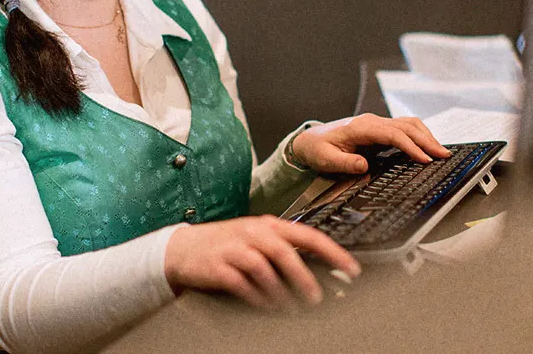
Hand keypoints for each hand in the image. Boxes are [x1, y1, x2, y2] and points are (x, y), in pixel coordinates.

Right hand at [164, 216, 358, 308]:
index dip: (333, 252)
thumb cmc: (225, 245)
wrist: (181, 249)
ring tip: (293, 308)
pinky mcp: (218, 266)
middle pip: (285, 252)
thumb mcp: (256, 239)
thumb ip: (283, 249)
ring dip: (282, 292)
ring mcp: (234, 248)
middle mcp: (253, 233)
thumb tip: (319, 269)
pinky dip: (257, 297)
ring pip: (264, 269)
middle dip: (305, 277)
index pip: (308, 235)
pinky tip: (267, 308)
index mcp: (269, 225)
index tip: (351, 269)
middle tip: (318, 298)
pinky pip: (242, 284)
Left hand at [289, 114, 451, 173]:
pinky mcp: (380, 130)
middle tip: (443, 155)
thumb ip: (344, 163)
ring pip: (408, 124)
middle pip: (406, 126)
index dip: (410, 146)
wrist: (310, 141)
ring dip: (426, 136)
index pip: (393, 134)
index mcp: (361, 127)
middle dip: (427, 140)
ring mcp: (377, 124)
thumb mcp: (325, 160)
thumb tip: (364, 166)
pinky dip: (419, 136)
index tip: (424, 159)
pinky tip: (427, 147)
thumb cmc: (317, 150)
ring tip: (441, 151)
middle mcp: (372, 122)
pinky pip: (404, 129)